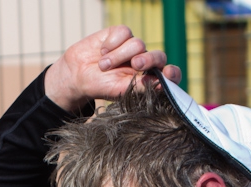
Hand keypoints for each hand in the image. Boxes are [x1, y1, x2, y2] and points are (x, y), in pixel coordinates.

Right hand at [45, 25, 181, 112]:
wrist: (78, 74)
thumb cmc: (100, 86)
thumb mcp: (121, 90)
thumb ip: (141, 87)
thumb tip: (161, 84)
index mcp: (148, 78)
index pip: (169, 74)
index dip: (172, 73)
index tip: (168, 74)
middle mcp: (144, 62)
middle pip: (158, 55)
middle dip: (148, 59)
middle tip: (136, 65)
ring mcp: (132, 47)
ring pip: (138, 44)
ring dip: (119, 55)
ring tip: (104, 66)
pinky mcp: (119, 34)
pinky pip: (124, 32)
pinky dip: (112, 43)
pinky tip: (102, 51)